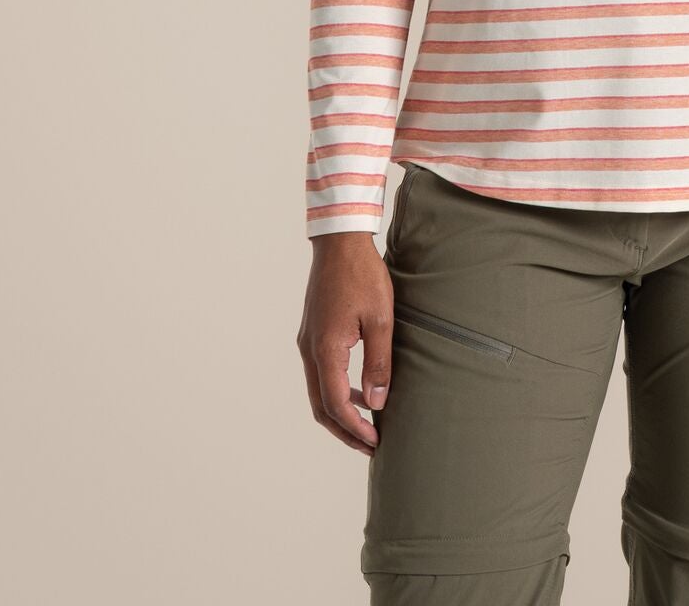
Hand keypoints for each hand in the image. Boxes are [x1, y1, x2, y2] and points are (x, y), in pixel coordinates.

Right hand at [297, 231, 394, 454]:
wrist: (340, 242)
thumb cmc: (363, 276)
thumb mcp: (380, 319)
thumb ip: (379, 363)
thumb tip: (378, 403)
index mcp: (326, 350)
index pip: (336, 405)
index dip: (355, 428)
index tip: (375, 442)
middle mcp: (310, 350)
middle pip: (321, 406)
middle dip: (344, 430)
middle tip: (369, 445)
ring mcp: (307, 341)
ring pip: (318, 391)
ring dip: (340, 412)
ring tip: (366, 425)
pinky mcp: (312, 333)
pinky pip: (321, 373)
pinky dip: (336, 391)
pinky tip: (359, 391)